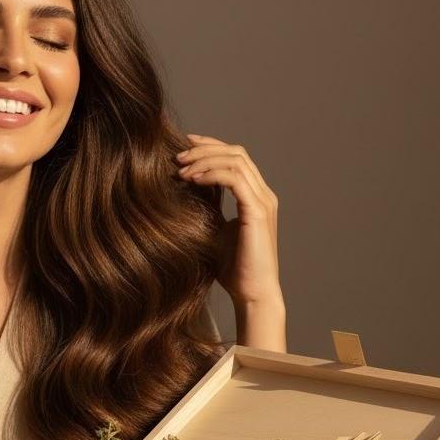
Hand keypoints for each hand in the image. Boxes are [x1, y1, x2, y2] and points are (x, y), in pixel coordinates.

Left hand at [175, 133, 280, 305]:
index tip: (183, 145)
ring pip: (236, 160)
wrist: (251, 294)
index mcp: (255, 196)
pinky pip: (235, 179)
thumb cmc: (233, 268)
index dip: (210, 146)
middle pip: (236, 152)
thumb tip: (184, 187)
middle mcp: (263, 194)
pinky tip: (192, 180)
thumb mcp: (214, 229)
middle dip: (204, 149)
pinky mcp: (257, 213)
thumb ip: (208, 206)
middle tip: (176, 156)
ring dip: (204, 159)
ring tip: (180, 168)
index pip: (235, 157)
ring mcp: (263, 202)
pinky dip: (212, 173)